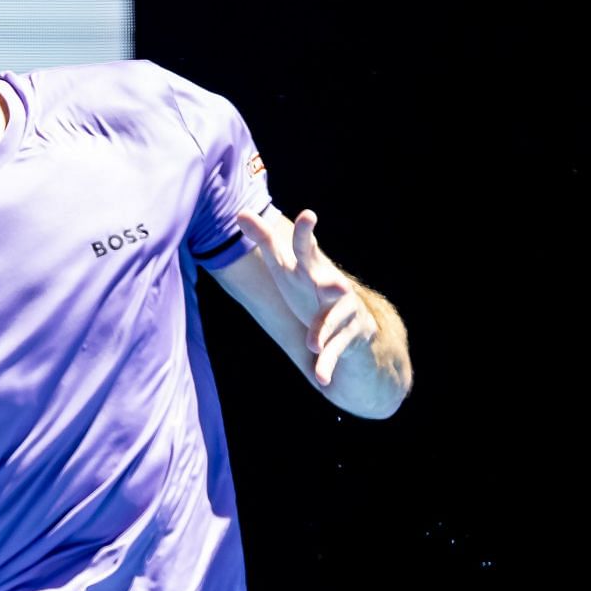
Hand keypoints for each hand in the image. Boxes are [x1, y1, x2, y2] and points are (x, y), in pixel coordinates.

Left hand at [234, 207, 379, 386]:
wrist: (351, 327)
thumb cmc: (309, 290)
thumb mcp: (286, 268)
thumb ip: (266, 241)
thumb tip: (240, 211)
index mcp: (312, 269)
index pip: (306, 249)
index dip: (305, 234)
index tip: (308, 215)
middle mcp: (331, 286)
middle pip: (327, 280)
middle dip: (329, 280)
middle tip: (334, 284)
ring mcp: (344, 311)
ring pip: (332, 320)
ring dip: (323, 330)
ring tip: (313, 342)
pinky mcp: (351, 337)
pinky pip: (336, 351)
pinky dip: (325, 364)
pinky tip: (319, 378)